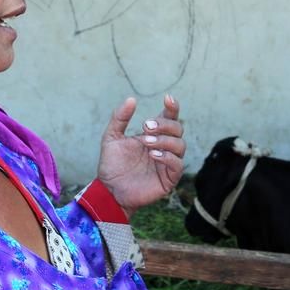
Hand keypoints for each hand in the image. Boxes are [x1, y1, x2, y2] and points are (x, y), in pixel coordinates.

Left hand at [95, 95, 183, 211]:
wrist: (109, 190)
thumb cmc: (112, 165)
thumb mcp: (111, 138)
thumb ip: (120, 118)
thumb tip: (131, 99)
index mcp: (154, 135)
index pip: (170, 118)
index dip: (172, 107)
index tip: (167, 99)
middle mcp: (164, 147)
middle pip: (178, 129)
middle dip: (164, 125)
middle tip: (145, 127)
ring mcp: (168, 163)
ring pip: (180, 145)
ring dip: (164, 140)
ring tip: (146, 143)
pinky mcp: (169, 178)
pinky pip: (177, 164)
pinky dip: (167, 157)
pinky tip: (153, 155)